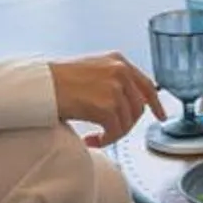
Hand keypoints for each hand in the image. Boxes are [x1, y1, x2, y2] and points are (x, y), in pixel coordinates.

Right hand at [50, 53, 164, 145]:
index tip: (160, 115)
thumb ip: (113, 81)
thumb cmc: (58, 80)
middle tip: (109, 132)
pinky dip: (105, 141)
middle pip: (138, 108)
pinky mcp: (106, 106)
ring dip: (113, 135)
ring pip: (128, 122)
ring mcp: (115, 88)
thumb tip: (128, 102)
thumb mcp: (93, 71)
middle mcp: (120, 71)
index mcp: (118, 61)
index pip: (147, 84)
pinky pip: (115, 132)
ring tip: (96, 137)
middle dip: (126, 125)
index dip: (156, 103)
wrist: (41, 86)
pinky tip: (91, 140)